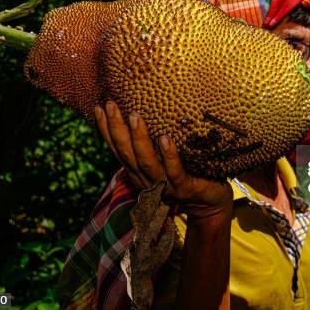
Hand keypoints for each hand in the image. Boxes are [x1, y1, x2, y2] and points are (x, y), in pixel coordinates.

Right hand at [96, 101, 232, 219]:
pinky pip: (175, 172)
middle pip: (126, 154)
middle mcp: (147, 179)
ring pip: (147, 163)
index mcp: (139, 171)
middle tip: (111, 104)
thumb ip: (157, 140)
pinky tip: (165, 138)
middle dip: (116, 129)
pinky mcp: (184, 188)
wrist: (210, 205)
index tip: (99, 107)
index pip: (118, 149)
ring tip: (134, 116)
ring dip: (139, 139)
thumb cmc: (190, 173)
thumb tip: (151, 107)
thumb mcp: (167, 157)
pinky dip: (169, 155)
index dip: (106, 130)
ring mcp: (165, 186)